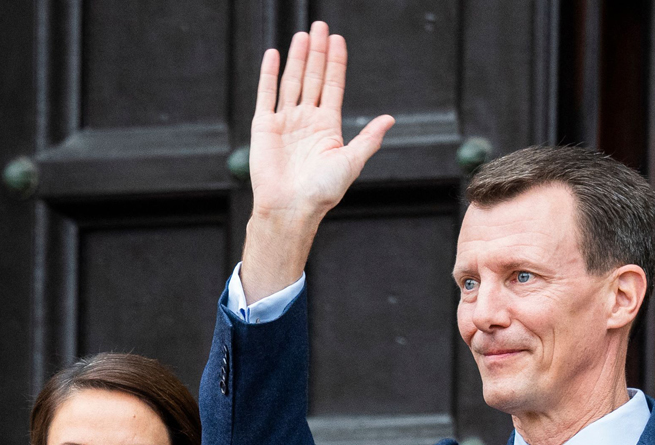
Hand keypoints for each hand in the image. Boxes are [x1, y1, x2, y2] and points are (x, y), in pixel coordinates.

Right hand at [241, 21, 393, 298]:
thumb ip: (369, 139)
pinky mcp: (264, 127)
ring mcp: (285, 122)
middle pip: (314, 78)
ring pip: (292, 81)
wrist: (291, 209)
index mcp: (327, 128)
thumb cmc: (322, 193)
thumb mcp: (351, 162)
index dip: (336, 63)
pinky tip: (274, 54)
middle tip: (321, 26)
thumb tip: (390, 119)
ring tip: (304, 35)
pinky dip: (269, 74)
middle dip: (318, 52)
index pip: (333, 86)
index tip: (338, 40)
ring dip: (298, 58)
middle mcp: (306, 121)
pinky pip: (266, 95)